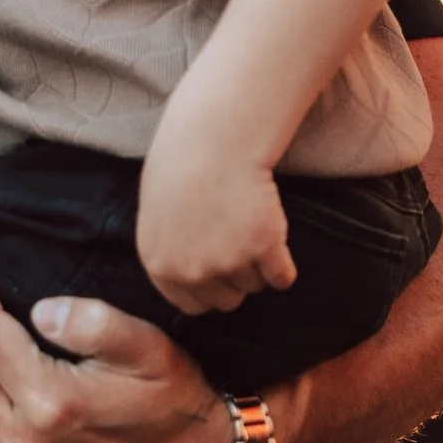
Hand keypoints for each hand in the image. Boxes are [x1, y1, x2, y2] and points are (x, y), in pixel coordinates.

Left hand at [136, 133, 297, 315]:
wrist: (213, 136)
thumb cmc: (182, 166)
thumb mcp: (158, 216)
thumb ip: (171, 254)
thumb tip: (188, 280)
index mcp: (160, 264)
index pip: (191, 305)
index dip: (208, 290)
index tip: (218, 272)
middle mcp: (192, 270)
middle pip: (227, 301)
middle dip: (235, 278)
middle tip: (236, 242)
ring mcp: (228, 261)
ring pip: (254, 284)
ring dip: (257, 262)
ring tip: (246, 221)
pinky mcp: (264, 248)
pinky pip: (282, 277)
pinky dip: (284, 264)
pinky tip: (273, 233)